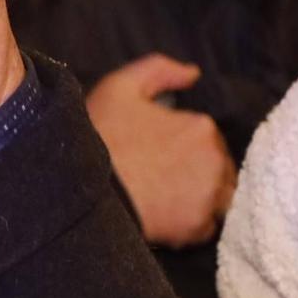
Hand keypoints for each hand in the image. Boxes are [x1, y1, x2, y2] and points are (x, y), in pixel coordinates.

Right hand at [86, 54, 236, 247]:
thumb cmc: (100, 136)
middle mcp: (216, 162)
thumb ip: (159, 70)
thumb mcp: (120, 88)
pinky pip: (205, 226)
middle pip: (217, 167)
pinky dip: (190, 223)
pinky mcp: (197, 228)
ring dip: (199, 197)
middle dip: (196, 170)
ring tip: (166, 199)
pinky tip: (164, 216)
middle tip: (160, 176)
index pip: (206, 137)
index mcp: (202, 128)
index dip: (183, 144)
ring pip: (217, 197)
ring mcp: (209, 198)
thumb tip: (193, 74)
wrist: (81, 189)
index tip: (159, 151)